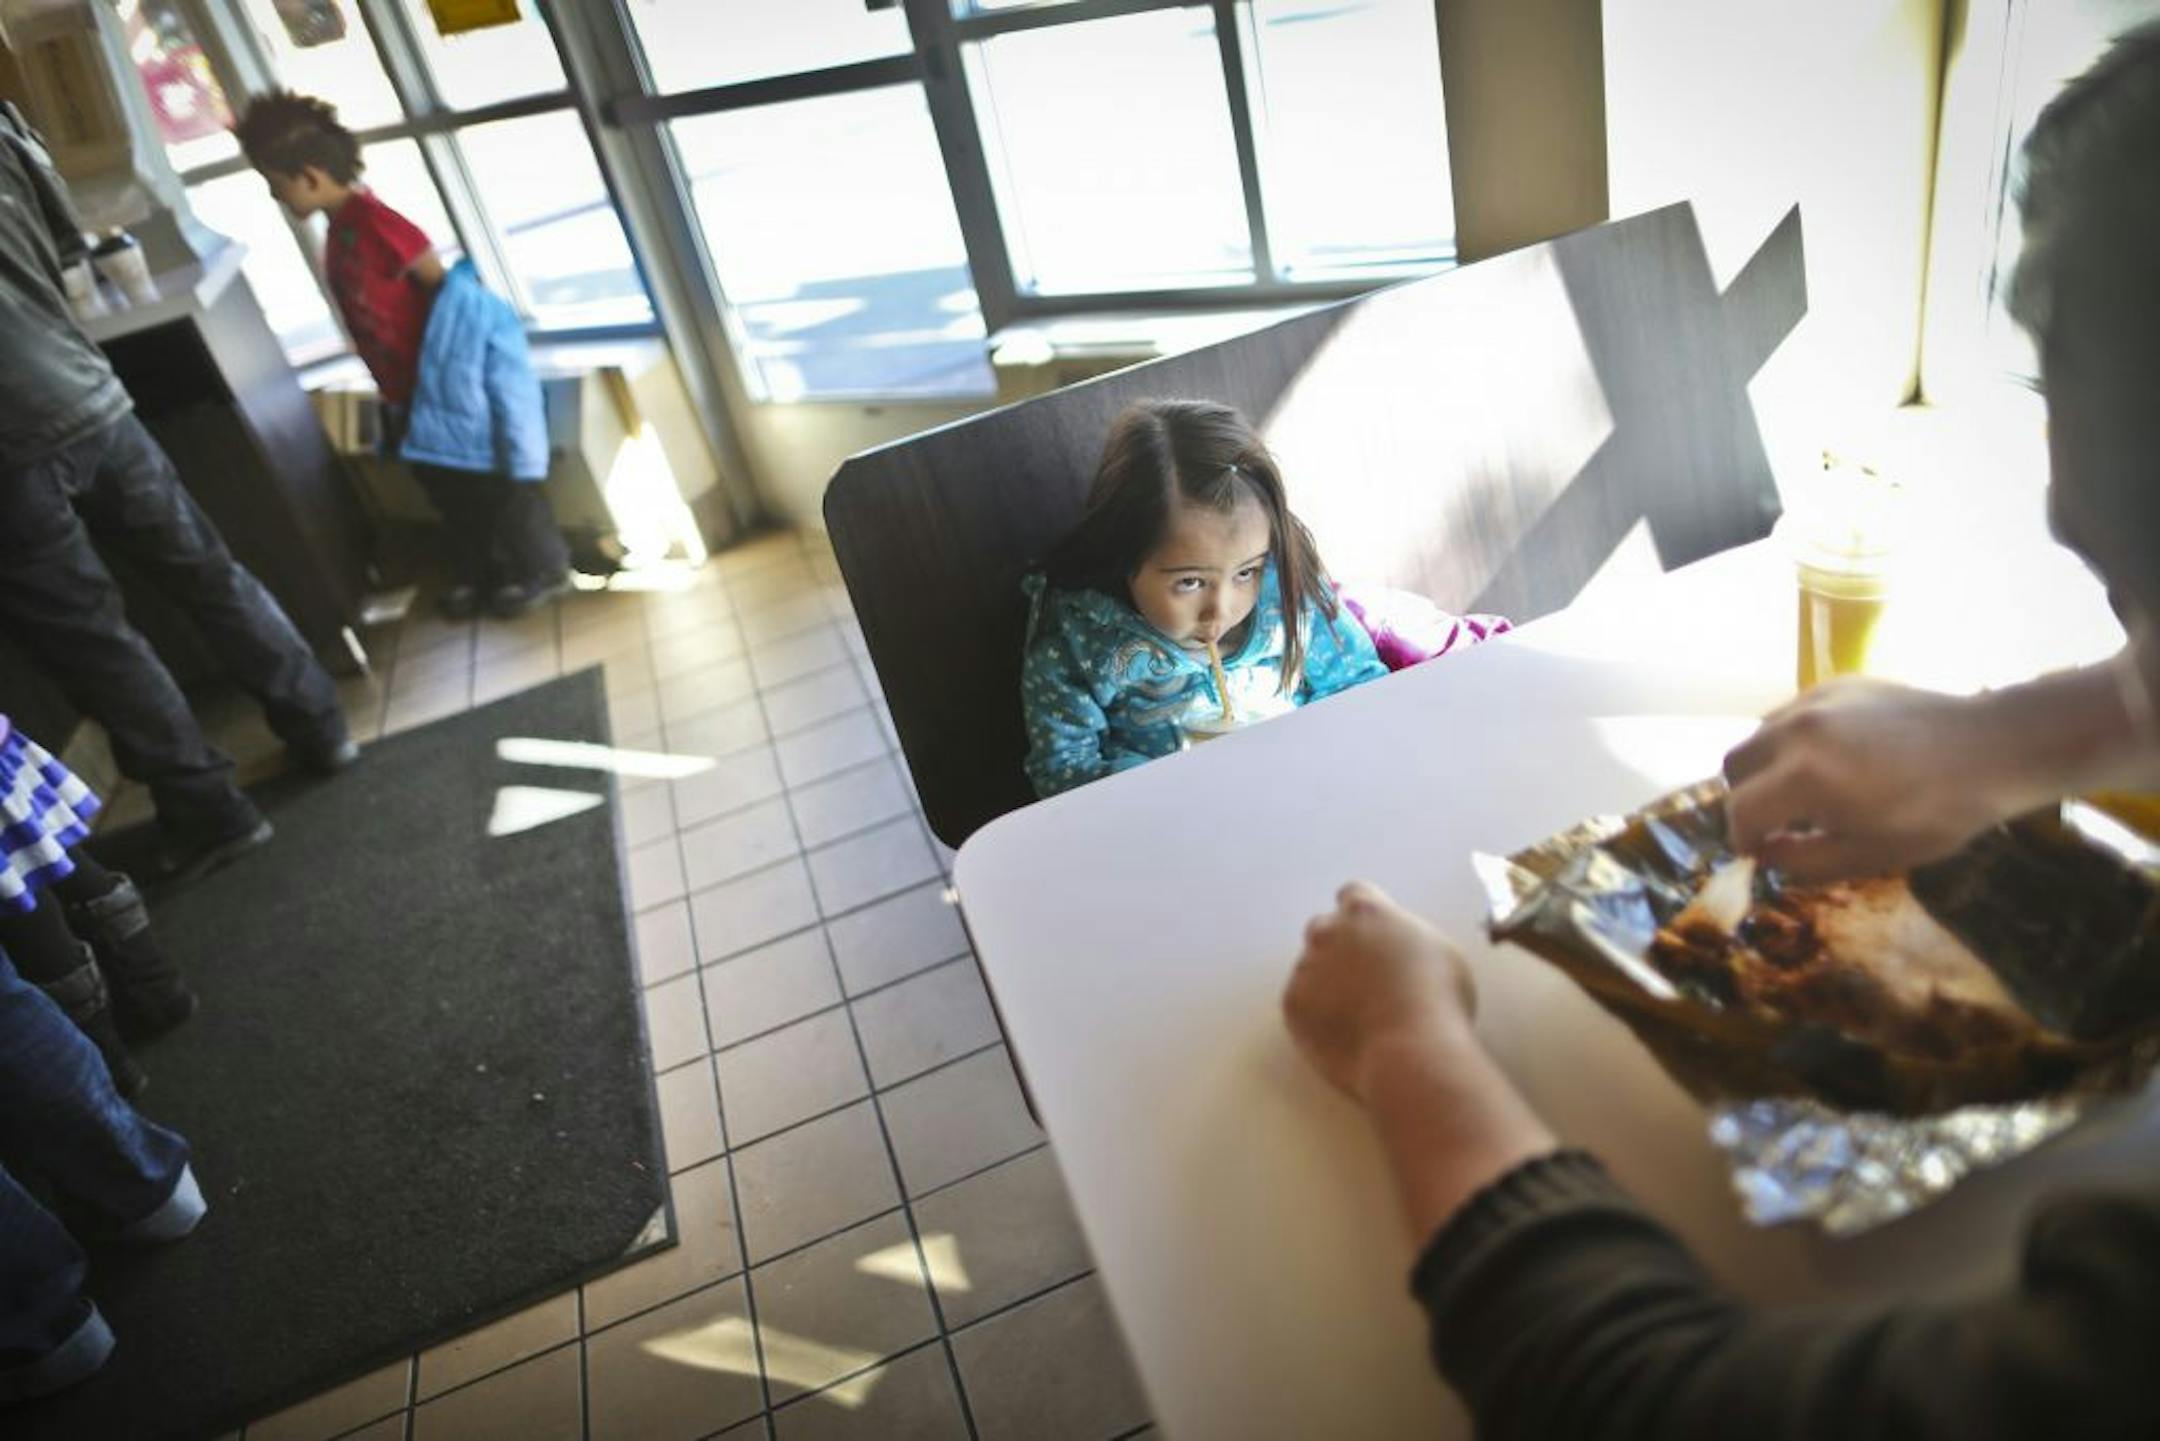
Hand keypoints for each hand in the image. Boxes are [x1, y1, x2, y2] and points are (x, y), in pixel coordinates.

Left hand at [1283, 882, 1476, 1104]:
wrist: (1410, 1051)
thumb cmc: (1437, 1002)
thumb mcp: (1439, 952)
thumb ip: (1406, 938)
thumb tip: (1397, 947)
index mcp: (1368, 912)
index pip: (1353, 895)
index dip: (1363, 916)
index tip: (1372, 934)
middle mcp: (1330, 932)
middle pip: (1325, 927)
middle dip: (1339, 946)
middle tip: (1363, 977)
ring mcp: (1307, 966)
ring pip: (1310, 967)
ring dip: (1328, 983)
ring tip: (1360, 1015)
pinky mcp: (1293, 1003)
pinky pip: (1300, 1002)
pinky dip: (1316, 1014)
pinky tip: (1344, 1031)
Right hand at [1723, 677, 2015, 881]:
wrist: (1990, 750)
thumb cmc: (1934, 815)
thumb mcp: (1867, 855)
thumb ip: (1802, 860)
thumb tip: (1764, 854)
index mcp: (1804, 777)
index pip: (1740, 810)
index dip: (1742, 839)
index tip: (1761, 853)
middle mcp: (1797, 730)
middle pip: (1735, 765)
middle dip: (1747, 797)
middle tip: (1778, 821)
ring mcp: (1815, 700)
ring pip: (1759, 734)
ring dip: (1767, 765)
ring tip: (1805, 787)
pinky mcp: (1836, 684)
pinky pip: (1790, 713)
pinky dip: (1793, 739)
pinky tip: (1832, 756)